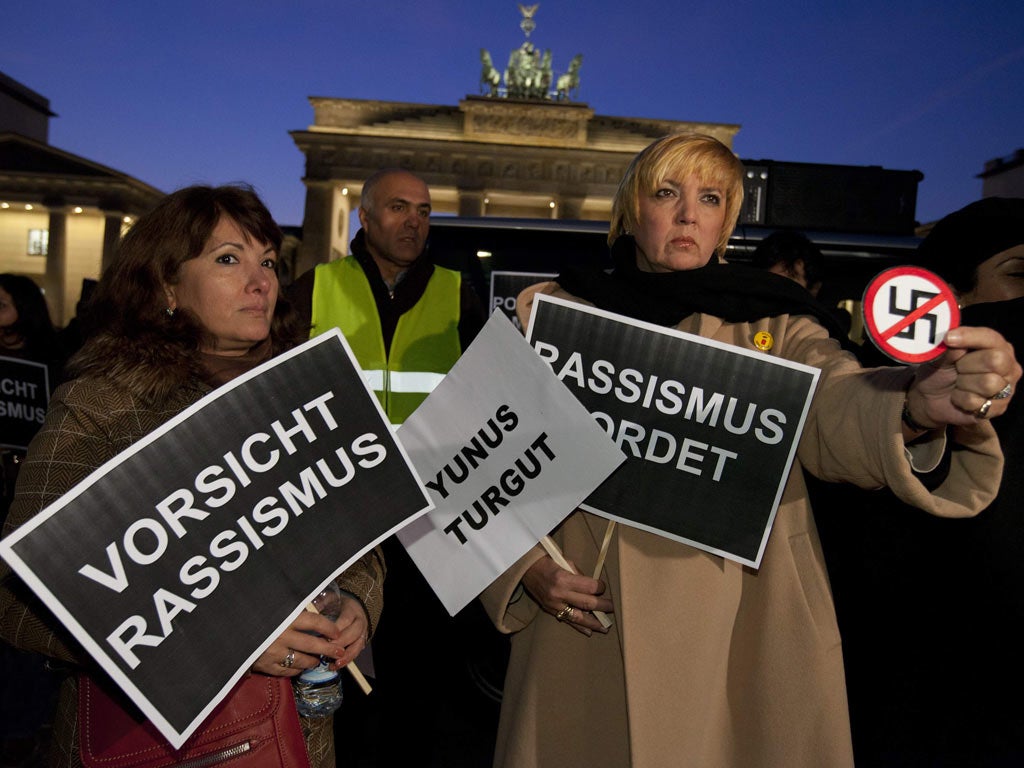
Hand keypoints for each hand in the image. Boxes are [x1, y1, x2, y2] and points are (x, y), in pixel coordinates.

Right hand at [251, 610, 341, 677]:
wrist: (230, 630)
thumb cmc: (255, 613)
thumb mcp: (275, 605)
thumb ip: (294, 605)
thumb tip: (316, 602)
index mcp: (285, 618)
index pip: (314, 622)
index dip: (328, 627)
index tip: (336, 631)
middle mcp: (281, 636)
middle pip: (312, 644)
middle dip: (329, 648)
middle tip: (339, 650)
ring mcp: (274, 653)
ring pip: (302, 660)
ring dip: (313, 660)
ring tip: (319, 659)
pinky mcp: (266, 666)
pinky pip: (288, 671)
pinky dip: (297, 669)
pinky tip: (301, 666)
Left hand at [326, 595, 369, 668]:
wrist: (354, 607)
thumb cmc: (337, 604)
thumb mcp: (330, 599)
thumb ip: (321, 603)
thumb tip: (307, 610)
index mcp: (351, 609)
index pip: (345, 620)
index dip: (335, 629)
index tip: (323, 637)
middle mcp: (359, 621)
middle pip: (353, 633)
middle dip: (340, 644)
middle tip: (326, 651)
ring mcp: (362, 632)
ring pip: (357, 645)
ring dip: (346, 655)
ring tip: (333, 664)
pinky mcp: (361, 641)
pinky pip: (357, 652)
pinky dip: (347, 660)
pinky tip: (336, 665)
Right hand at [521, 555, 613, 636]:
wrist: (526, 569)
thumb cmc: (548, 562)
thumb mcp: (565, 562)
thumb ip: (579, 575)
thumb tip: (593, 587)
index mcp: (564, 578)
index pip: (590, 587)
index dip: (600, 587)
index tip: (603, 587)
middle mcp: (559, 593)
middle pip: (587, 603)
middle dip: (602, 606)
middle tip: (612, 607)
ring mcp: (554, 604)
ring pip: (578, 617)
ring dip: (593, 622)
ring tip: (605, 627)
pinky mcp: (550, 610)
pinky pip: (567, 621)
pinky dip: (579, 627)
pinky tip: (589, 631)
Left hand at [905, 325, 1020, 430]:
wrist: (930, 398)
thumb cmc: (940, 371)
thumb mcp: (939, 355)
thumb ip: (948, 347)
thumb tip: (951, 339)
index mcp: (996, 345)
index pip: (990, 338)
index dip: (969, 337)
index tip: (948, 339)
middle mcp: (1008, 365)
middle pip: (996, 360)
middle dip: (966, 365)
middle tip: (957, 369)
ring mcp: (1007, 388)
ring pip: (988, 383)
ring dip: (963, 384)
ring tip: (958, 384)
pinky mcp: (998, 408)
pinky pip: (977, 402)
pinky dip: (961, 400)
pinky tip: (959, 397)